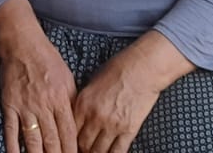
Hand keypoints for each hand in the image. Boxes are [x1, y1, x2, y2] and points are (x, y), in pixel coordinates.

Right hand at [0, 0, 76, 152]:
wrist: (23, 45)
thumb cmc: (48, 60)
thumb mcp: (68, 78)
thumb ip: (72, 102)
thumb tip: (77, 124)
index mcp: (61, 99)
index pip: (68, 133)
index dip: (72, 150)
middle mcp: (44, 106)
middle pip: (52, 140)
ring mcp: (25, 107)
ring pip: (32, 140)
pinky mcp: (10, 106)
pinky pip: (11, 131)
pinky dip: (13, 147)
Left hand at [72, 36, 183, 152]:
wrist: (143, 68)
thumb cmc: (119, 69)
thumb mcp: (92, 82)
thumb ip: (83, 102)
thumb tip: (78, 118)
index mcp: (83, 103)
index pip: (70, 131)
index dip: (70, 140)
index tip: (71, 144)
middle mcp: (95, 116)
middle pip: (82, 144)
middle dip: (81, 150)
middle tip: (83, 150)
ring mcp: (112, 125)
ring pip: (98, 152)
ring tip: (96, 152)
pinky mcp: (128, 130)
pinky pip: (118, 151)